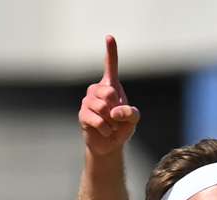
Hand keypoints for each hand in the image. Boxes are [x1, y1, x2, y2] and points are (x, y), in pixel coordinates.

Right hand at [78, 35, 140, 155]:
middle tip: (116, 118)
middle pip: (109, 92)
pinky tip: (106, 131)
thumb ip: (132, 113)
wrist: (109, 144)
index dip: (111, 51)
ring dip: (113, 121)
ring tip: (111, 125)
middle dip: (118, 108)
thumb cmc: (121, 127)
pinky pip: (98, 120)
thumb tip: (114, 112)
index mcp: (111, 86)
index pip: (110, 66)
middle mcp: (97, 90)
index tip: (109, 36)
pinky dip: (107, 129)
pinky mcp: (82, 114)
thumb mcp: (133, 119)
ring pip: (103, 107)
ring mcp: (88, 101)